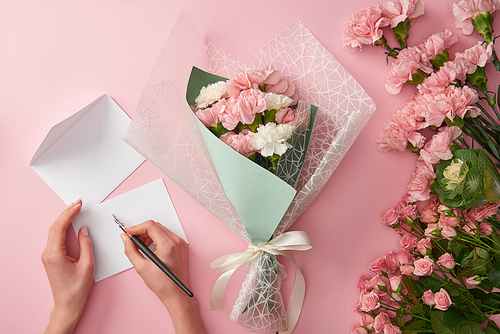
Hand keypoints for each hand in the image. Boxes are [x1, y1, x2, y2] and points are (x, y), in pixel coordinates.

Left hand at [41, 200, 94, 333]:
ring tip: (74, 210)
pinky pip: (55, 238)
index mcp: (55, 254)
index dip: (69, 214)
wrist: (67, 305)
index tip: (78, 205)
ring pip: (53, 232)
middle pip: (54, 227)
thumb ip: (86, 245)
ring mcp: (47, 256)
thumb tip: (83, 231)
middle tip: (77, 203)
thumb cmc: (77, 289)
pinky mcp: (51, 258)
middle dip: (66, 213)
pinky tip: (69, 224)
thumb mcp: (87, 265)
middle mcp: (48, 254)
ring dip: (63, 220)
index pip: (59, 227)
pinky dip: (62, 228)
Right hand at [122, 220, 203, 333]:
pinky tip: (150, 248)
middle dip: (141, 231)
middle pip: (155, 226)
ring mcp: (180, 243)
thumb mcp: (141, 267)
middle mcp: (176, 241)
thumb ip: (130, 250)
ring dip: (148, 234)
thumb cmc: (163, 284)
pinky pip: (166, 236)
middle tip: (132, 240)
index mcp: (168, 245)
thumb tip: (125, 238)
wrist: (176, 294)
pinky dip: (156, 238)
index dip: (136, 227)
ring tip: (140, 246)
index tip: (127, 231)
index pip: (150, 226)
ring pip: (161, 230)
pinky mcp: (181, 247)